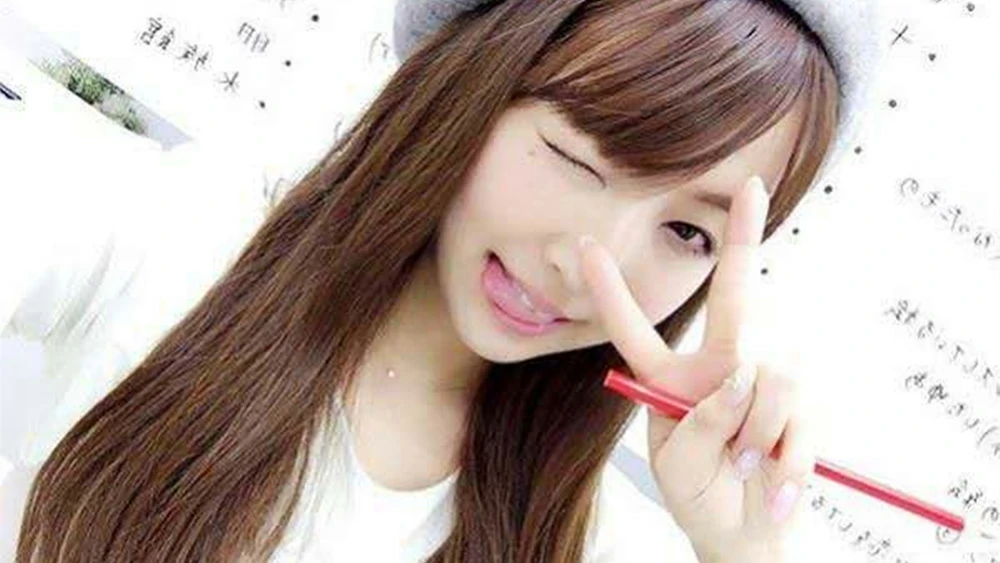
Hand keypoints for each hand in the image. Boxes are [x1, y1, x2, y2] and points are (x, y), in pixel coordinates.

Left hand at [577, 176, 816, 561]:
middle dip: (745, 242)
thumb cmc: (698, 494)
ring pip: (770, 379)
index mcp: (669, 376)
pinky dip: (784, 463)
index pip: (634, 327)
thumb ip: (700, 424)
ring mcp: (762, 383)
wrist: (740, 533)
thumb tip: (740, 379)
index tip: (586, 243)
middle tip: (754, 191)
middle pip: (735, 301)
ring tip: (741, 469)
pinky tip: (774, 484)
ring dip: (753, 437)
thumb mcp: (678, 465)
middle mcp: (718, 366)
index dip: (610, 289)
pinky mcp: (802, 409)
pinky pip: (798, 420)